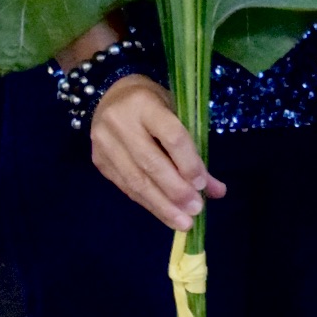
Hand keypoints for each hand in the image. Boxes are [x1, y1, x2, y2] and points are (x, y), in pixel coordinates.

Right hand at [90, 75, 224, 229]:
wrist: (110, 94)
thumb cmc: (153, 103)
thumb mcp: (176, 113)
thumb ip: (194, 150)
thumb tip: (217, 190)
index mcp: (144, 103)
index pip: (170, 136)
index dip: (188, 162)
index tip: (202, 185)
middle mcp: (120, 122)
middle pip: (151, 163)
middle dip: (175, 191)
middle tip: (196, 210)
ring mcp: (104, 143)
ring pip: (135, 181)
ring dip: (162, 206)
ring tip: (183, 222)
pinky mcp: (99, 161)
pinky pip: (126, 187)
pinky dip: (148, 203)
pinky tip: (164, 213)